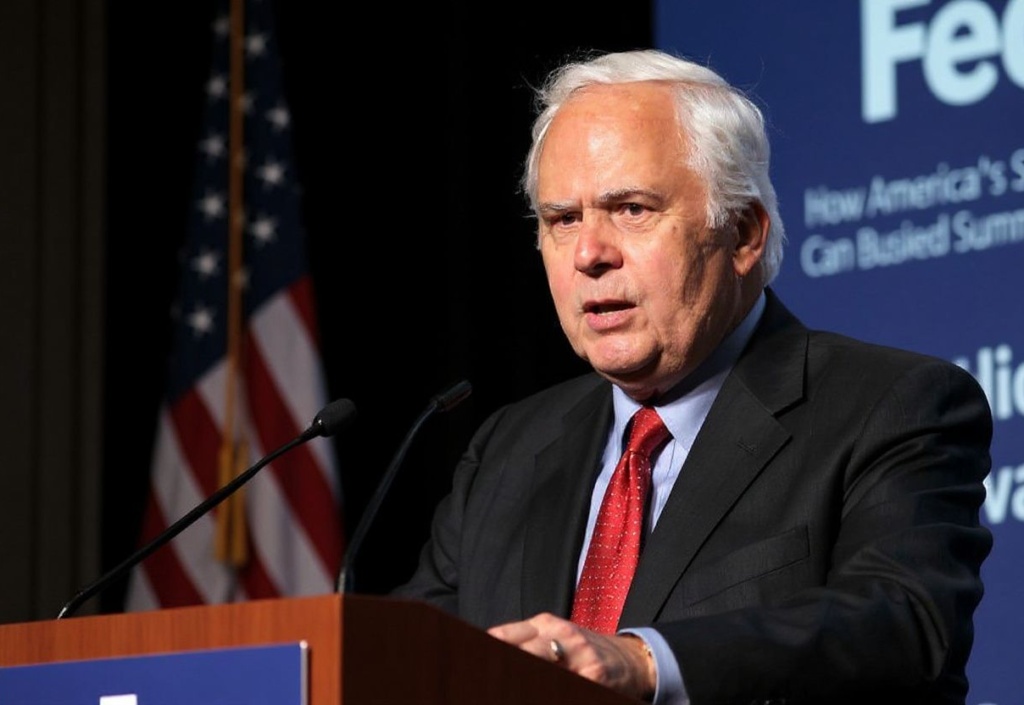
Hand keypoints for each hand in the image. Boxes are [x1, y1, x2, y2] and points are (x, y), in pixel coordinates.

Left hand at [487, 612, 655, 700]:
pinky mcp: (593, 675)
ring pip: (539, 669)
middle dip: (499, 668)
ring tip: (499, 685)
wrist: (632, 659)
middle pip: (520, 652)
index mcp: (544, 624)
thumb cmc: (585, 650)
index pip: (504, 636)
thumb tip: (488, 646)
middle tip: (476, 681)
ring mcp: (578, 655)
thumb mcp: (555, 636)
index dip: (485, 649)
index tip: (466, 660)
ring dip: (518, 680)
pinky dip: (553, 688)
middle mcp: (560, 635)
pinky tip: (542, 690)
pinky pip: (565, 684)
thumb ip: (524, 641)